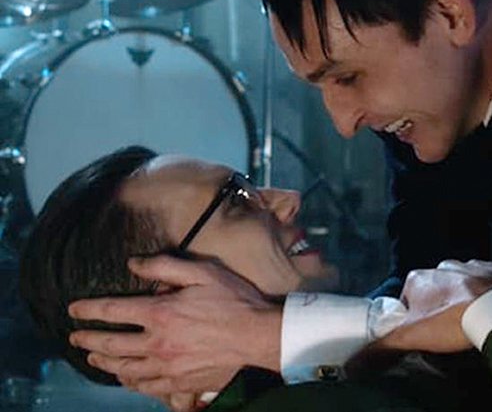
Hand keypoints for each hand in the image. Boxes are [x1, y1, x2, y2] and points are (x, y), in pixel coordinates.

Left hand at [68, 255, 282, 399]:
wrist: (259, 337)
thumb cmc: (234, 301)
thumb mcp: (202, 272)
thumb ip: (165, 265)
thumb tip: (133, 263)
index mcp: (160, 313)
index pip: (112, 311)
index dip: (88, 309)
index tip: (73, 309)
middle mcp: (157, 343)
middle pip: (111, 344)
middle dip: (88, 339)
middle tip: (74, 337)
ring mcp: (167, 366)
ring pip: (124, 368)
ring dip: (103, 362)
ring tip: (93, 357)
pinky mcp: (180, 382)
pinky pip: (146, 386)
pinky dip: (130, 381)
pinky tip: (126, 378)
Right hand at [372, 259, 491, 352]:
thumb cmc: (453, 320)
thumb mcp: (412, 337)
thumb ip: (382, 348)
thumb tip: (353, 364)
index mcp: (419, 278)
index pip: (408, 298)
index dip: (413, 317)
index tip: (423, 333)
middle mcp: (444, 266)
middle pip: (436, 289)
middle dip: (439, 306)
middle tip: (447, 329)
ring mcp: (473, 265)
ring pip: (464, 282)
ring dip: (465, 297)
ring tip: (471, 320)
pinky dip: (491, 291)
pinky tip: (491, 308)